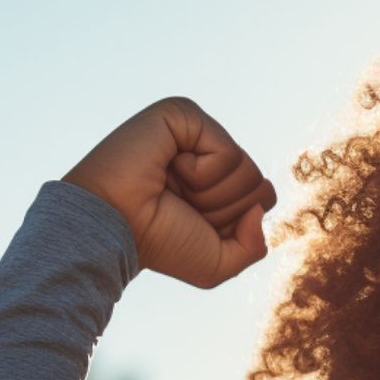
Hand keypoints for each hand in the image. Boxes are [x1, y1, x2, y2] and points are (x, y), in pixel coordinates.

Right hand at [62, 96, 277, 288]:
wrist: (116, 228)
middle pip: (260, 185)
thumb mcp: (218, 264)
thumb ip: (254, 247)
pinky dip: (202, 174)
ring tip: (172, 188)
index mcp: (216, 183)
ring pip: (248, 170)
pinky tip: (168, 168)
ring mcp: (196, 133)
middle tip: (181, 205)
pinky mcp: (183, 115)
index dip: (235, 222)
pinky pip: (228, 152)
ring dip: (211, 195)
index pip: (263, 197)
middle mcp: (208, 155)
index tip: (194, 222)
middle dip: (225, 210)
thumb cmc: (160, 244)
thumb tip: (259, 208)